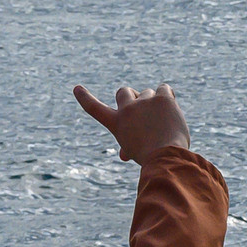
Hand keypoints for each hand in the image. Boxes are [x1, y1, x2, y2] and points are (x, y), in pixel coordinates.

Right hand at [74, 83, 190, 161]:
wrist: (166, 157)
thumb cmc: (151, 158)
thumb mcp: (133, 152)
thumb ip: (127, 146)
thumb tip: (123, 155)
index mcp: (116, 123)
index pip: (94, 108)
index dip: (85, 98)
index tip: (76, 89)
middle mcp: (127, 109)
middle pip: (124, 92)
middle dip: (131, 97)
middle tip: (141, 109)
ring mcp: (144, 102)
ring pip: (147, 93)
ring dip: (153, 103)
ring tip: (161, 121)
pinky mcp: (162, 98)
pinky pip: (163, 88)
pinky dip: (166, 95)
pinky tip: (170, 109)